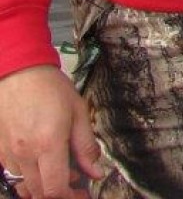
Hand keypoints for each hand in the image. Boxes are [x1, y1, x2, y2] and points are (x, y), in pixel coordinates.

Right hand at [0, 66, 102, 198]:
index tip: (83, 193)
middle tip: (76, 183)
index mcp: (48, 144)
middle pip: (40, 193)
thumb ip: (86, 145)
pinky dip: (30, 177)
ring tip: (62, 170)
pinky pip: (15, 175)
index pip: (55, 189)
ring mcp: (9, 155)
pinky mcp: (0, 152)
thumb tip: (96, 171)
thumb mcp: (78, 111)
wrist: (18, 73)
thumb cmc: (51, 88)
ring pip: (26, 186)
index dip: (70, 197)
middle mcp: (25, 155)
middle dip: (60, 193)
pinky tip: (43, 162)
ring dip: (44, 186)